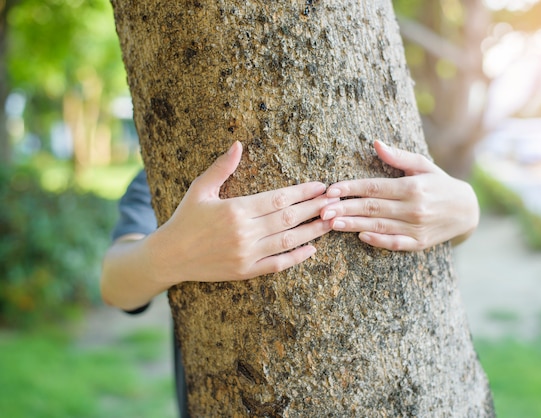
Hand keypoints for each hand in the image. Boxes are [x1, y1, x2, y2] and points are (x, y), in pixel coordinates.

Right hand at [148, 141, 334, 283]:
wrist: (169, 256)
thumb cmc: (185, 219)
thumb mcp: (200, 189)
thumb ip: (221, 167)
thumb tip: (238, 144)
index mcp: (236, 209)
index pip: (279, 198)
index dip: (303, 192)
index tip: (320, 186)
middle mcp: (244, 232)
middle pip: (289, 217)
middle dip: (315, 207)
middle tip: (336, 200)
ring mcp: (246, 254)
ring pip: (288, 241)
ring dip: (313, 231)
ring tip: (332, 220)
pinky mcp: (245, 272)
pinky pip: (277, 265)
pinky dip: (296, 257)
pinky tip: (312, 249)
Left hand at [320, 140, 478, 250]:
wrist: (467, 211)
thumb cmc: (440, 184)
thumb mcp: (423, 165)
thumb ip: (398, 157)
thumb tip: (376, 143)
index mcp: (412, 187)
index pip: (375, 187)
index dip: (351, 188)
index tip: (331, 189)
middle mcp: (414, 207)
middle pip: (372, 207)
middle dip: (344, 208)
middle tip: (322, 209)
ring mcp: (416, 227)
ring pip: (379, 226)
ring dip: (353, 225)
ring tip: (331, 223)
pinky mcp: (419, 243)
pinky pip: (395, 243)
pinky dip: (378, 240)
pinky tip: (360, 236)